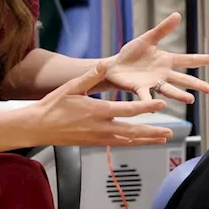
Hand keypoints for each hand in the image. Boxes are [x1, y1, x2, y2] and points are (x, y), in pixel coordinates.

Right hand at [34, 61, 174, 146]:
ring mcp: (98, 137)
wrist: (38, 127)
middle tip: (170, 131)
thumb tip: (104, 64)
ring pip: (128, 140)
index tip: (162, 105)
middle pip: (133, 130)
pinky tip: (141, 141)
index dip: (147, 108)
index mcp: (97, 111)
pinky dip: (133, 142)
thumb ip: (90, 76)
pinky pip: (119, 143)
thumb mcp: (70, 87)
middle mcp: (101, 127)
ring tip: (163, 139)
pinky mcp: (95, 143)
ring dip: (147, 139)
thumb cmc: (52, 106)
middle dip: (153, 131)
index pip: (128, 110)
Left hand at [108, 13, 208, 102]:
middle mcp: (163, 74)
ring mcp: (152, 83)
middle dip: (197, 84)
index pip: (190, 60)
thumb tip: (178, 15)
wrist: (114, 66)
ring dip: (179, 95)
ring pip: (169, 89)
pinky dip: (150, 102)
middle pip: (184, 79)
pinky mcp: (138, 88)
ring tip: (191, 100)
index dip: (205, 60)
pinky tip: (157, 108)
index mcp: (167, 60)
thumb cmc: (132, 54)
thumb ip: (162, 29)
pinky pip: (145, 95)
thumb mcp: (147, 39)